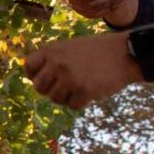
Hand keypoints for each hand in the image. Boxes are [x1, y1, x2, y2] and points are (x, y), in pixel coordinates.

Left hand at [24, 32, 143, 109]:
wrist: (125, 53)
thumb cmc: (98, 50)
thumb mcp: (70, 47)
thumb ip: (53, 59)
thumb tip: (34, 79)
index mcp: (52, 50)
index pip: (28, 66)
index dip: (34, 75)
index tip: (45, 79)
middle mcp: (57, 64)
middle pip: (39, 87)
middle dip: (50, 90)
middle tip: (64, 87)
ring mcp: (70, 78)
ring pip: (55, 99)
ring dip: (66, 97)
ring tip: (79, 87)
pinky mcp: (84, 91)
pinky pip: (72, 106)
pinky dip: (80, 102)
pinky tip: (89, 93)